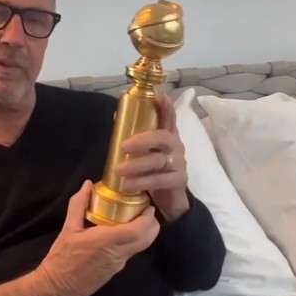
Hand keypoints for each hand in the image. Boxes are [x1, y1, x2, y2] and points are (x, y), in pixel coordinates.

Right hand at [36, 180, 159, 295]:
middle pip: (147, 239)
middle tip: (146, 211)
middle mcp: (118, 253)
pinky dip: (135, 240)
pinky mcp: (116, 270)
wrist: (58, 287)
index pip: (138, 230)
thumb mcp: (68, 228)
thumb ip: (79, 204)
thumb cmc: (62, 257)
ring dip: (144, 232)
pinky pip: (131, 252)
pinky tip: (124, 232)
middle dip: (152, 224)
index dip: (148, 218)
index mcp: (106, 241)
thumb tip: (88, 184)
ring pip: (141, 247)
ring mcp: (119, 264)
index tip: (147, 206)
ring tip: (136, 218)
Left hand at [113, 93, 189, 221]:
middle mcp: (176, 146)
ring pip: (158, 161)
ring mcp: (180, 163)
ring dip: (136, 165)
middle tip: (122, 146)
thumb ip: (134, 136)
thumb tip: (116, 116)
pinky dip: (142, 182)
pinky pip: (159, 180)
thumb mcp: (145, 153)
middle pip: (162, 137)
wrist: (170, 199)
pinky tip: (128, 185)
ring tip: (118, 170)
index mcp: (168, 136)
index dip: (166, 108)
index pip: (169, 118)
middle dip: (142, 140)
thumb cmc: (154, 171)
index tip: (161, 96)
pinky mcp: (179, 180)